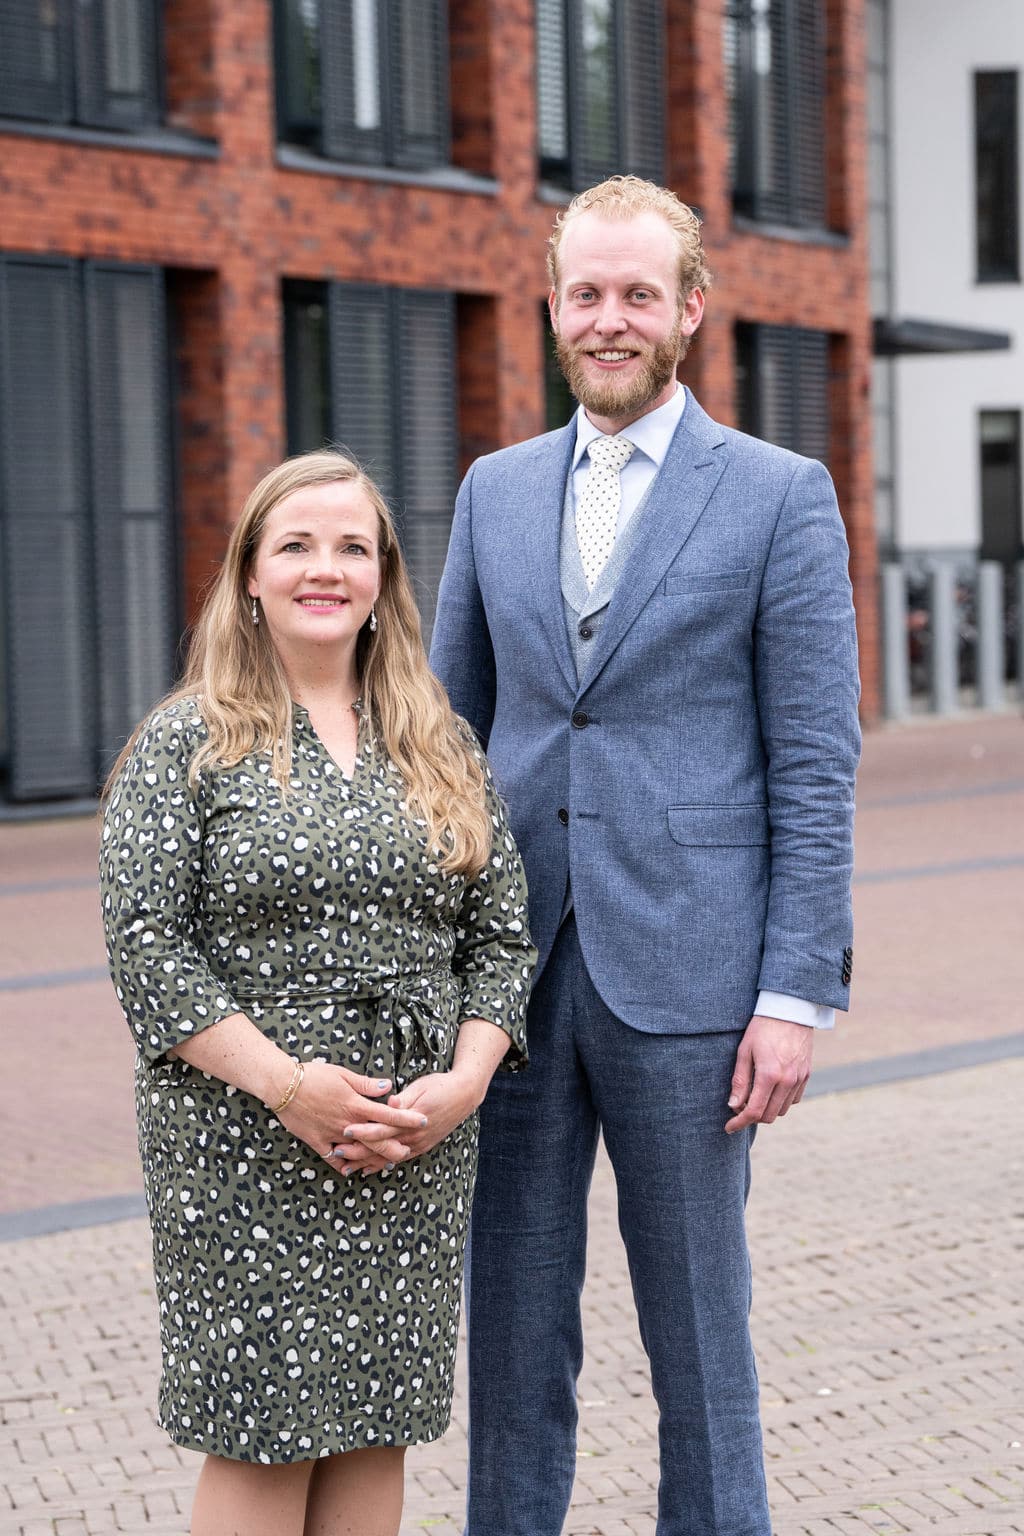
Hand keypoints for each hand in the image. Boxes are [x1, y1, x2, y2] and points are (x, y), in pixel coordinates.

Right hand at [276, 1060, 427, 1169]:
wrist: (283, 1085)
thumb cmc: (314, 1075)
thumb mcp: (343, 1074)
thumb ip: (367, 1084)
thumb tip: (388, 1087)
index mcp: (356, 1104)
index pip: (388, 1113)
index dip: (407, 1118)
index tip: (423, 1121)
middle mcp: (347, 1123)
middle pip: (377, 1139)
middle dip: (395, 1146)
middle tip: (409, 1151)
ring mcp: (332, 1134)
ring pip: (358, 1152)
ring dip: (373, 1158)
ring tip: (387, 1162)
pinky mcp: (317, 1141)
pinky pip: (332, 1158)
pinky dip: (343, 1165)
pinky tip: (351, 1171)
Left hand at [336, 1066, 486, 1174]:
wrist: (464, 1094)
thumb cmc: (440, 1085)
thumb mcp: (420, 1087)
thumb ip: (403, 1099)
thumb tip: (389, 1101)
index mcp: (411, 1119)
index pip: (382, 1129)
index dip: (362, 1131)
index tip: (344, 1131)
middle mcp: (414, 1136)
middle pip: (381, 1148)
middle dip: (357, 1152)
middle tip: (336, 1154)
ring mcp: (419, 1143)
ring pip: (388, 1158)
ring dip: (366, 1163)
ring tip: (346, 1168)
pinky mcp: (422, 1146)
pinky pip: (398, 1159)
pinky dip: (382, 1165)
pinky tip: (369, 1168)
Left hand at [724, 1015, 813, 1133]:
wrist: (790, 1010)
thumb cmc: (762, 1028)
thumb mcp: (744, 1051)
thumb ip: (740, 1080)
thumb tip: (733, 1105)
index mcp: (769, 1075)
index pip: (754, 1111)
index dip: (739, 1122)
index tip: (729, 1127)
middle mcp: (787, 1081)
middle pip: (769, 1116)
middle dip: (752, 1117)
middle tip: (739, 1107)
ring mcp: (799, 1079)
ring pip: (782, 1110)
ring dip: (767, 1109)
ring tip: (754, 1096)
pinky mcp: (806, 1075)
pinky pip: (794, 1099)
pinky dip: (781, 1101)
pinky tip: (771, 1089)